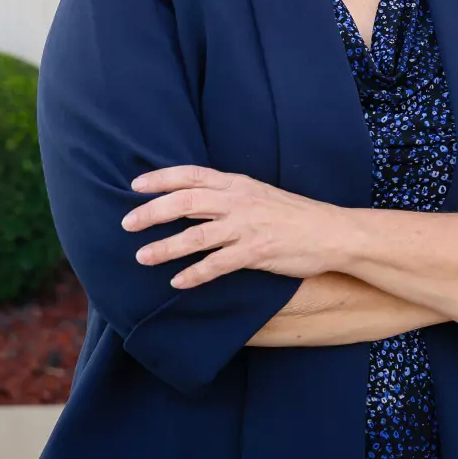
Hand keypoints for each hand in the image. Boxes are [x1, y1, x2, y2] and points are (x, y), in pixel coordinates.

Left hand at [122, 166, 344, 288]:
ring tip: (142, 257)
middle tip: (127, 223)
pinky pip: (218, 265)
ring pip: (196, 236)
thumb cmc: (293, 215)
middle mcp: (239, 202)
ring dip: (165, 247)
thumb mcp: (258, 195)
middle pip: (186, 202)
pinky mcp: (256, 252)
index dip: (162, 178)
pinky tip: (177, 283)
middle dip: (152, 212)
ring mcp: (247, 227)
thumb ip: (227, 197)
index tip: (135, 186)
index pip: (193, 175)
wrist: (330, 231)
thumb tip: (190, 203)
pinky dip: (195, 274)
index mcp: (238, 184)